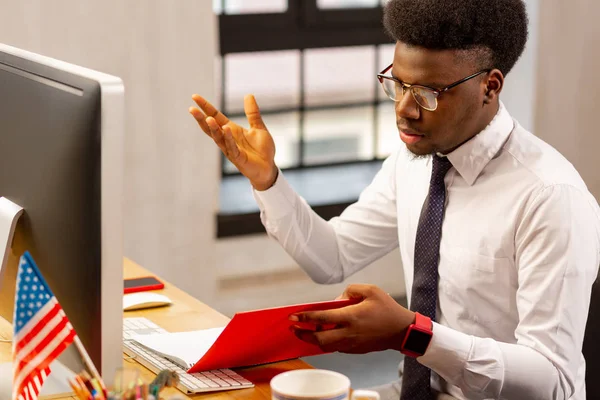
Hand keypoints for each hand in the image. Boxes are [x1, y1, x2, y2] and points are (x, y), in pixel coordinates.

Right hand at [189, 94, 277, 190]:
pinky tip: (226, 129)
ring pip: (218, 138)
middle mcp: (228, 139)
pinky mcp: (239, 158)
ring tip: (208, 118)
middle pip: (211, 128)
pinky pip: (232, 148)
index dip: (206, 107)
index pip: (215, 116)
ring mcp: (231, 149)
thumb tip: (248, 94)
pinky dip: (229, 139)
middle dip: (201, 119)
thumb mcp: (258, 127)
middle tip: (191, 109)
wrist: (268, 168)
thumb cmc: (262, 150)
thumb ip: (252, 113)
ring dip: (213, 128)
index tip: (194, 96)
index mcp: (231, 130)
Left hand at [289, 284, 415, 353]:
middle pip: (319, 338)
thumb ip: (351, 290)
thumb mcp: (371, 290)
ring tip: (306, 332)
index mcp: (351, 316)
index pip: (321, 318)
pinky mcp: (355, 350)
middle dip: (303, 334)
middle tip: (293, 329)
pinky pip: (336, 348)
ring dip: (313, 340)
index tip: (293, 316)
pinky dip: (326, 343)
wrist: (402, 331)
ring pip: (326, 346)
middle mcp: (349, 332)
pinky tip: (324, 335)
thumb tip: (337, 300)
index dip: (305, 317)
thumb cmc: (388, 310)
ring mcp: (352, 343)